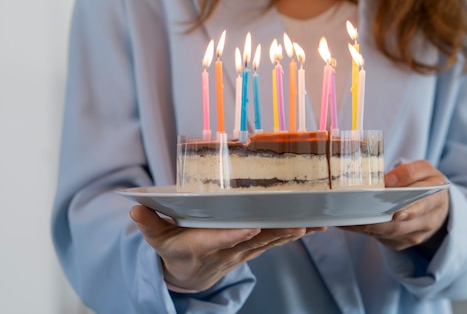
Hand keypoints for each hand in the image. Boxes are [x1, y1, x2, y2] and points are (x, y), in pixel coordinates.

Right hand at [130, 205, 324, 290]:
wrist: (189, 276)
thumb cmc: (173, 251)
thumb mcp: (156, 239)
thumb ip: (149, 224)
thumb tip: (135, 209)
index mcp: (202, 246)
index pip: (220, 240)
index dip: (235, 235)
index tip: (251, 226)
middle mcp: (226, 251)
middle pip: (254, 240)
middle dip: (276, 232)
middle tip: (298, 223)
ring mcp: (242, 251)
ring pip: (270, 241)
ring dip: (292, 234)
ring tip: (314, 224)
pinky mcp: (252, 249)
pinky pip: (274, 241)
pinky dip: (292, 234)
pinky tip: (313, 226)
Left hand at [340, 160, 448, 251]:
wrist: (436, 206)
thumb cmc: (425, 183)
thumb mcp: (424, 170)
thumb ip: (408, 172)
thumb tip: (387, 181)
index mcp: (436, 198)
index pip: (423, 204)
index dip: (409, 211)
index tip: (395, 213)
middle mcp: (429, 220)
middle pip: (401, 225)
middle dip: (379, 222)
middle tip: (358, 217)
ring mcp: (416, 235)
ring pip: (390, 234)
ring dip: (367, 227)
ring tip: (346, 219)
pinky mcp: (402, 243)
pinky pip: (383, 239)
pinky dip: (366, 231)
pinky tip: (350, 223)